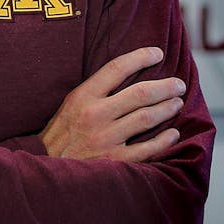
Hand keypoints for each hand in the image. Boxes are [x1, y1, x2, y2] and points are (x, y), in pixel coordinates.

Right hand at [40, 46, 185, 162]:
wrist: (44, 171)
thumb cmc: (59, 137)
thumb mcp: (69, 106)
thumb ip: (94, 92)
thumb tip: (126, 77)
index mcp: (83, 96)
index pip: (117, 68)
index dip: (141, 57)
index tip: (158, 53)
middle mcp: (95, 115)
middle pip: (140, 93)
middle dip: (165, 86)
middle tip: (178, 84)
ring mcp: (105, 139)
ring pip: (146, 118)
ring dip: (167, 108)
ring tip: (177, 103)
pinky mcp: (113, 162)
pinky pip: (147, 148)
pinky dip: (164, 140)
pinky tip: (173, 134)